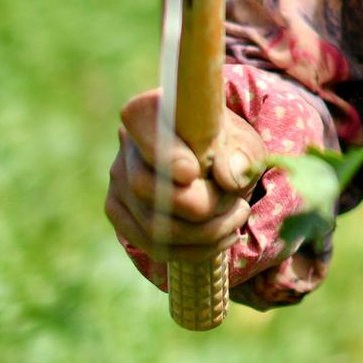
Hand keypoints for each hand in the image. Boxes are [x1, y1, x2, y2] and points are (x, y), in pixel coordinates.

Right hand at [105, 89, 264, 264]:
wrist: (213, 163)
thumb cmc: (226, 146)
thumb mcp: (244, 142)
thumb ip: (241, 155)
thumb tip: (228, 178)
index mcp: (152, 112)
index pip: (140, 121)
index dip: (162, 151)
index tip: (192, 172)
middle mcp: (126, 146)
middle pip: (145, 187)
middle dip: (201, 206)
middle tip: (239, 204)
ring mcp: (118, 183)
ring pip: (152, 225)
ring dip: (205, 232)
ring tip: (238, 217)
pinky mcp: (121, 215)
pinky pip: (155, 246)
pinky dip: (195, 250)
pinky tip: (223, 237)